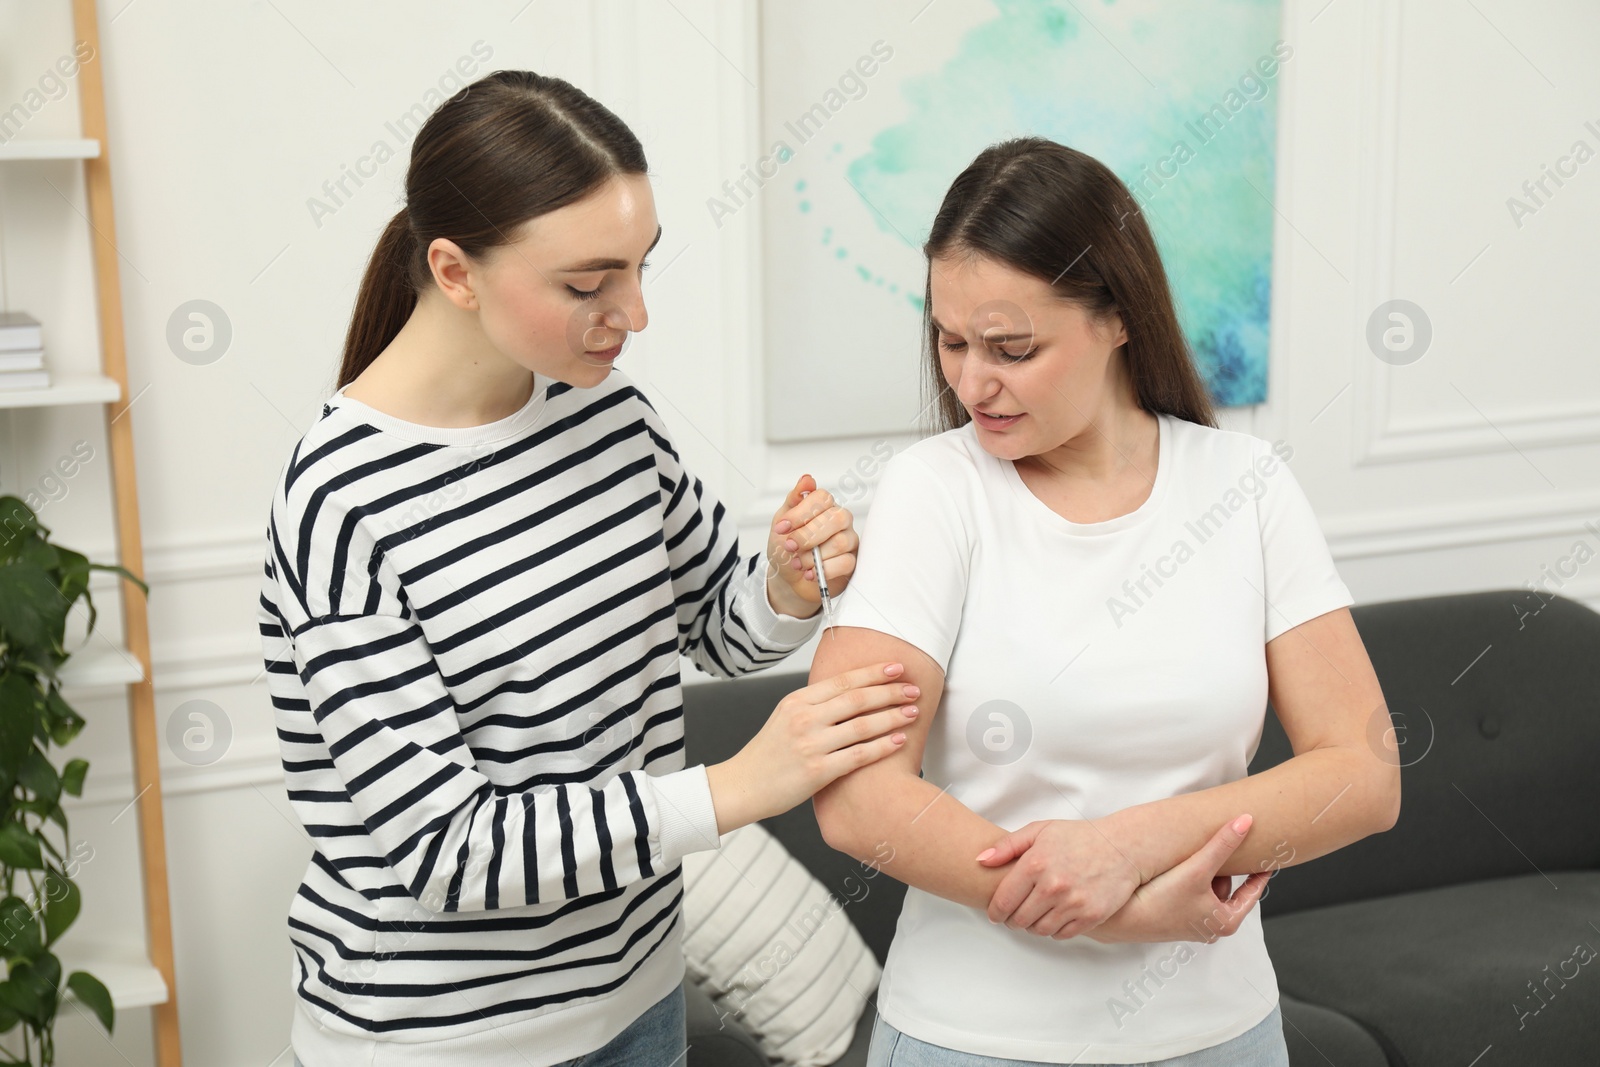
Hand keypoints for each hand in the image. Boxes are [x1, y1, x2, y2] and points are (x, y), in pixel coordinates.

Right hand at [706, 661, 920, 832]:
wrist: (743, 786)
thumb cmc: (767, 754)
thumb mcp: (784, 717)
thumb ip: (814, 705)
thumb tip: (849, 692)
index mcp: (796, 701)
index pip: (842, 680)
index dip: (873, 673)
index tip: (897, 667)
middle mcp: (804, 719)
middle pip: (856, 699)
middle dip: (890, 692)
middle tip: (914, 689)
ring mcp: (811, 745)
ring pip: (862, 725)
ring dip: (892, 717)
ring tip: (913, 712)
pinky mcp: (818, 771)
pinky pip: (859, 755)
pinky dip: (883, 746)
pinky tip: (899, 740)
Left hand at [765, 475, 858, 617]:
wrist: (788, 577)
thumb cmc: (787, 547)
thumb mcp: (782, 522)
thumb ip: (794, 500)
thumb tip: (807, 479)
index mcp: (824, 506)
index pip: (823, 497)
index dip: (801, 513)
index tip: (782, 528)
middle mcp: (840, 520)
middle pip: (836, 519)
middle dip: (808, 535)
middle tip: (790, 546)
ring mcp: (849, 540)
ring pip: (840, 542)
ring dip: (813, 556)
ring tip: (798, 563)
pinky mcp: (852, 562)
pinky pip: (846, 562)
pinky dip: (824, 570)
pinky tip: (810, 573)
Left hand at [975, 818, 1144, 937]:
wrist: (1123, 847)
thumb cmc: (1079, 837)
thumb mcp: (1040, 831)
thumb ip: (1007, 846)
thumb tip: (981, 860)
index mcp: (1036, 864)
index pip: (1003, 901)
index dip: (995, 912)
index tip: (995, 914)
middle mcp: (1053, 886)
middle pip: (1019, 920)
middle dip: (1012, 920)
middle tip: (1014, 915)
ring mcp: (1073, 903)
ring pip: (1039, 930)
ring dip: (1032, 926)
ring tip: (1034, 915)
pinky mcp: (1090, 916)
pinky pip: (1061, 934)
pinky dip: (1054, 929)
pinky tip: (1054, 916)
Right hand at [1087, 815, 1269, 943]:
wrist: (1121, 918)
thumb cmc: (1161, 901)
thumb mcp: (1198, 869)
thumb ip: (1223, 844)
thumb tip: (1245, 822)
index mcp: (1225, 922)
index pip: (1252, 892)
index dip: (1260, 873)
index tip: (1269, 859)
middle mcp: (1210, 925)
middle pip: (1226, 887)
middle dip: (1220, 868)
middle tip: (1218, 847)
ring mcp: (1191, 922)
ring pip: (1206, 888)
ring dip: (1201, 871)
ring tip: (1192, 855)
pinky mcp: (1173, 916)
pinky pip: (1189, 891)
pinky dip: (1187, 877)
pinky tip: (1177, 865)